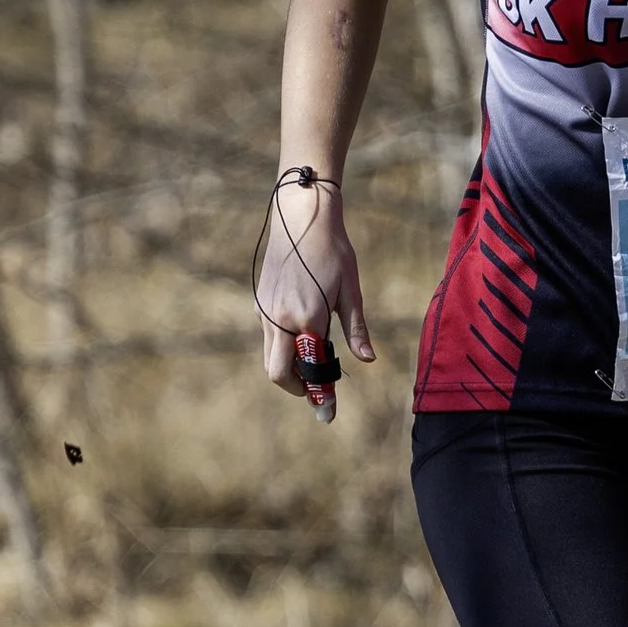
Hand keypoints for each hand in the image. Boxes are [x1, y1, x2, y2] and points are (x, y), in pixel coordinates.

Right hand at [257, 178, 375, 413]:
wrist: (301, 216)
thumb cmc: (333, 250)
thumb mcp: (351, 290)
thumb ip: (356, 329)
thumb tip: (367, 360)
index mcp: (307, 318)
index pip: (307, 370)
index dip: (318, 393)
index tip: (329, 411)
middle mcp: (280, 319)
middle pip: (277, 373)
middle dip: (297, 388)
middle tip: (318, 391)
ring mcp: (265, 311)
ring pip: (271, 356)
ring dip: (290, 367)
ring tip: (316, 363)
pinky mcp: (260, 303)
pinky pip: (269, 337)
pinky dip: (284, 347)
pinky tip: (305, 336)